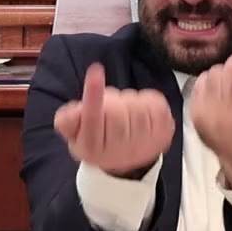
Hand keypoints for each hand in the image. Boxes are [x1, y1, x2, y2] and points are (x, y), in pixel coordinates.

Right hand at [54, 63, 174, 176]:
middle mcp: (120, 151)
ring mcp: (145, 144)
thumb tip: (76, 110)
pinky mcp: (164, 133)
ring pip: (136, 105)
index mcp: (93, 148)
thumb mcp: (74, 133)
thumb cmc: (97, 139)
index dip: (93, 93)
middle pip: (116, 109)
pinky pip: (155, 102)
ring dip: (129, 101)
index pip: (92, 118)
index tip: (95, 69)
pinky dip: (146, 99)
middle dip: (111, 101)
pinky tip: (140, 111)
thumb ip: (67, 120)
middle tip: (108, 108)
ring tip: (124, 112)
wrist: (126, 160)